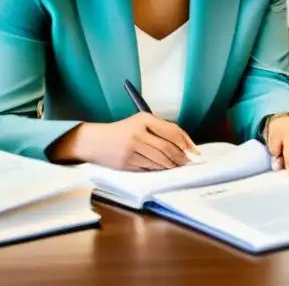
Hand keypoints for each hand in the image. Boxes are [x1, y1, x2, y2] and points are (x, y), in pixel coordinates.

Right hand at [52, 113, 197, 170]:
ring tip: (178, 166)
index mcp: (144, 119)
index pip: (172, 131)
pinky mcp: (127, 162)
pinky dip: (159, 169)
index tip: (194, 150)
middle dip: (180, 156)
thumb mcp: (140, 122)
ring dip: (172, 165)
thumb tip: (183, 143)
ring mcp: (132, 148)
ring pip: (159, 159)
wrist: (94, 141)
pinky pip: (149, 167)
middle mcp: (138, 133)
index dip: (186, 142)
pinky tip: (164, 169)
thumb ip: (159, 128)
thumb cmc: (122, 131)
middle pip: (167, 147)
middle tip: (187, 161)